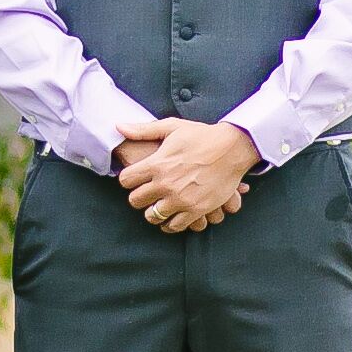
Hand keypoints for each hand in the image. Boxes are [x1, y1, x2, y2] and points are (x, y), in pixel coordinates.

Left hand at [116, 119, 260, 231]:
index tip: (133, 179)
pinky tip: (170, 218)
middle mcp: (166, 184)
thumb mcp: (171, 127)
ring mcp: (181, 199)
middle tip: (143, 195)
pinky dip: (170, 225)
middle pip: (136, 201)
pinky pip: (176, 225)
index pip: (126, 180)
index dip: (127, 180)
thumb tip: (119, 126)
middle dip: (137, 198)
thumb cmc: (201, 135)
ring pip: (153, 216)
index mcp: (157, 164)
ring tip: (156, 207)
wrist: (232, 148)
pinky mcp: (197, 209)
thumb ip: (143, 130)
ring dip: (152, 213)